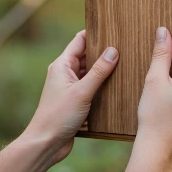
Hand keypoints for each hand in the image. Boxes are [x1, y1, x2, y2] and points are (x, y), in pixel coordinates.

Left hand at [24, 30, 117, 163]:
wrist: (46, 143)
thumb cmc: (58, 116)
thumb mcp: (82, 91)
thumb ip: (99, 71)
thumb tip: (113, 51)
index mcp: (62, 65)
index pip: (80, 41)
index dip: (95, 34)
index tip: (113, 29)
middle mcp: (65, 73)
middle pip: (87, 56)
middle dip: (104, 52)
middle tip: (125, 47)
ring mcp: (70, 88)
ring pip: (90, 73)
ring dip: (104, 70)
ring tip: (126, 64)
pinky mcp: (75, 101)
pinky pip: (91, 88)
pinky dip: (102, 86)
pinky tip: (117, 87)